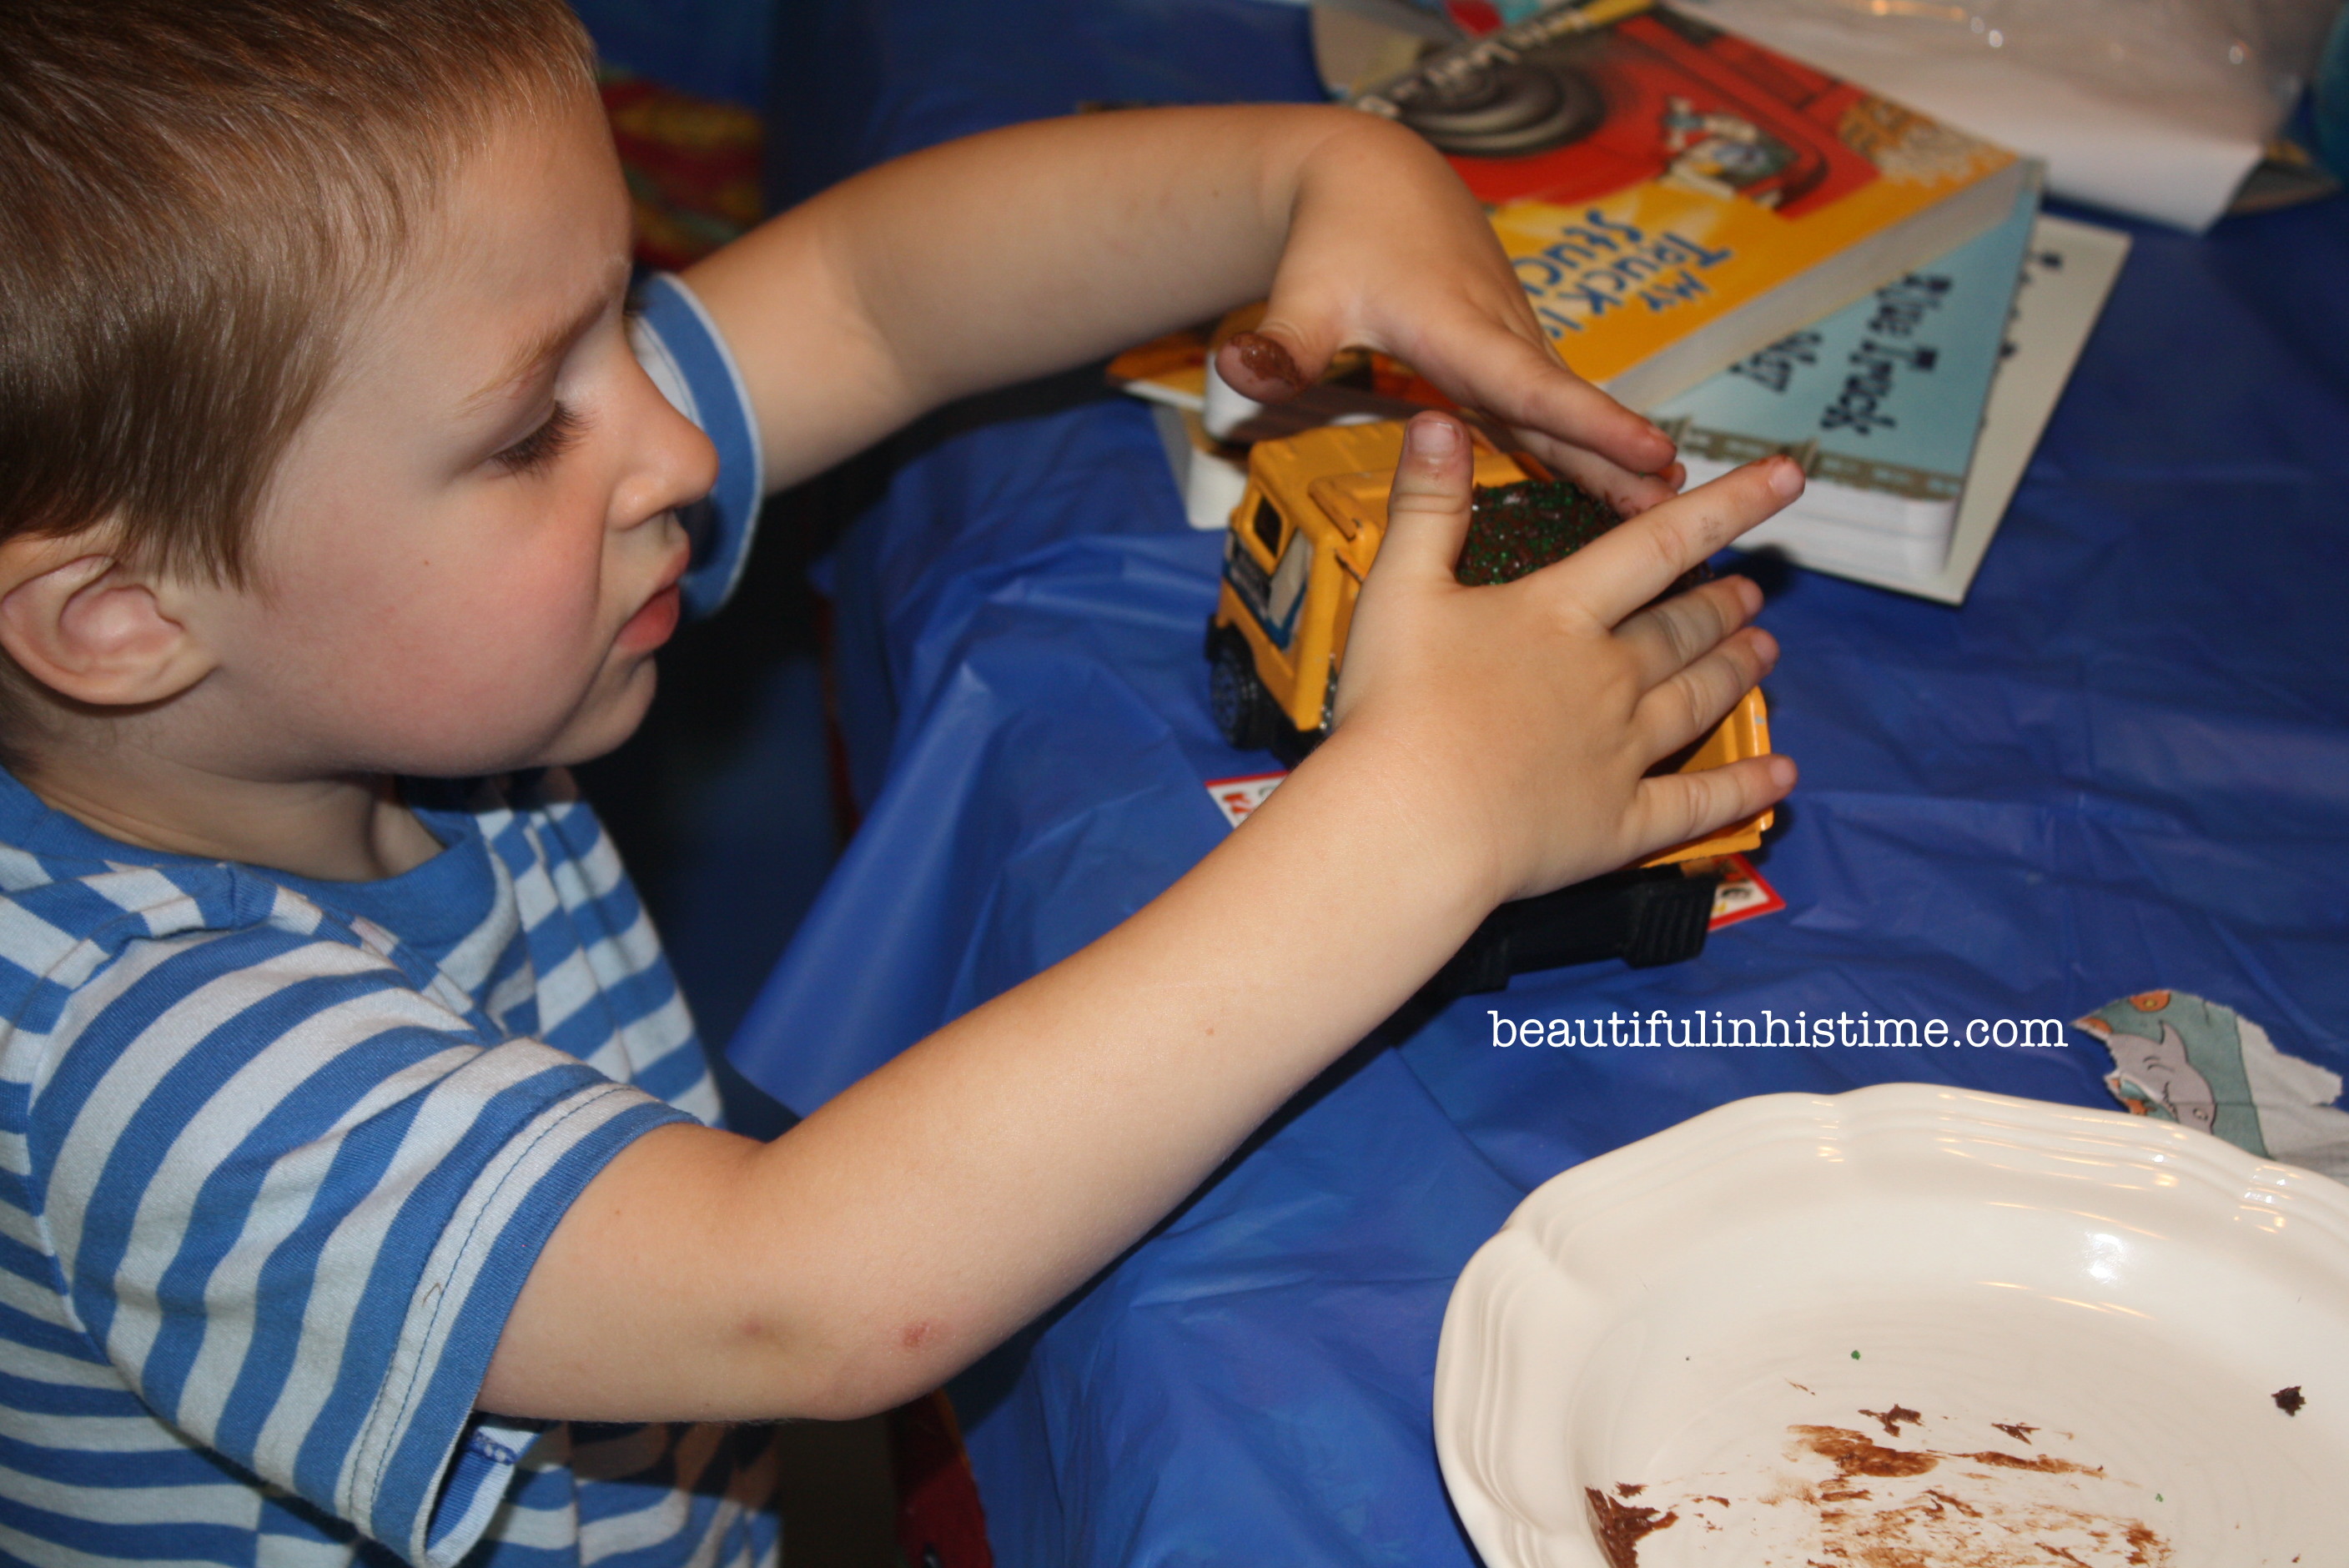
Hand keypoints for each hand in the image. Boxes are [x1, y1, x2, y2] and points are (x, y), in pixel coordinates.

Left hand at [1211, 115, 1686, 514]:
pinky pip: (1555, 406)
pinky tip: (1624, 493)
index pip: (1530, 385)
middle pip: (1566, 408)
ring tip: (1673, 511)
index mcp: (1458, 330)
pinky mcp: (1510, 355)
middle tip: (1684, 509)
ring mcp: (1510, 346)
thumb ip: (1280, 344)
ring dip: (1619, 457)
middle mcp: (1498, 338)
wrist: (1375, 180)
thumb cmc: (1339, 239)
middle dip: (1623, 457)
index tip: (1649, 451)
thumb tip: (1242, 372)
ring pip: (1567, 408)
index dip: (1590, 424)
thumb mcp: (1302, 294)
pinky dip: (1594, 444)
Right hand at [1323, 412, 1797, 905]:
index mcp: (1561, 615)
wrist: (1409, 824)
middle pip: (1681, 629)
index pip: (1657, 544)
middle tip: (1754, 593)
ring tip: (1764, 651)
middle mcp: (1608, 677)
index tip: (1784, 479)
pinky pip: (1697, 803)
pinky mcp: (1618, 824)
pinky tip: (1781, 777)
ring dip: (1735, 671)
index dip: (1726, 505)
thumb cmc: (1395, 708)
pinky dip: (1744, 788)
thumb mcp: (1398, 590)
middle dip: (1722, 605)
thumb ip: (1427, 506)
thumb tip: (1439, 419)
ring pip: (1697, 700)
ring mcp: (1621, 753)